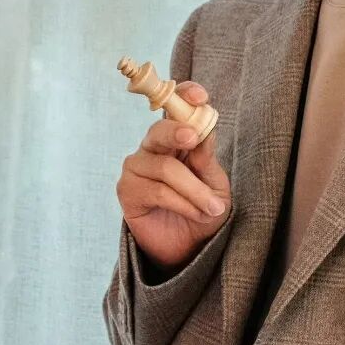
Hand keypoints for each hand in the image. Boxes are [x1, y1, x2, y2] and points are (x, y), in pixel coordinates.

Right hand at [116, 82, 231, 270]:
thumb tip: (204, 132)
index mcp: (176, 139)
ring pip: (165, 168)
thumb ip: (207, 160)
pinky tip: (196, 213)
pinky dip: (183, 203)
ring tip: (212, 208)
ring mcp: (137, 167)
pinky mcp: (127, 190)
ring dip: (194, 190)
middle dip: (176, 132)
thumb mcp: (216, 184)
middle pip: (159, 131)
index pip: (174, 108)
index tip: (199, 97)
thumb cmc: (203, 210)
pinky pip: (157, 191)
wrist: (189, 248)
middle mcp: (153, 148)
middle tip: (193, 138)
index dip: (183, 96)